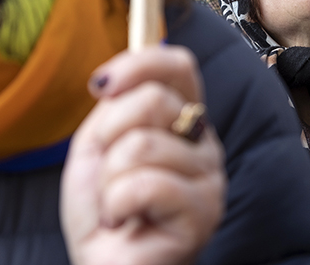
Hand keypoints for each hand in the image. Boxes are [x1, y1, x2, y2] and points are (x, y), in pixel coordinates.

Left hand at [61, 45, 226, 264]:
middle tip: (110, 173)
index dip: (138, 64)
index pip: (178, 66)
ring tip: (118, 203)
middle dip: (109, 137)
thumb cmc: (103, 207)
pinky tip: (124, 220)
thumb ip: (116, 103)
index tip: (99, 85)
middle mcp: (205, 143)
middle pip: (152, 101)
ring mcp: (209, 178)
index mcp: (184, 120)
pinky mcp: (203, 212)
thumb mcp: (100, 142)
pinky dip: (117, 203)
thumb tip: (115, 73)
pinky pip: (145, 184)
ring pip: (141, 146)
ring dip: (109, 179)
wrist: (101, 264)